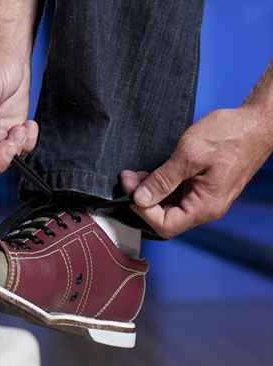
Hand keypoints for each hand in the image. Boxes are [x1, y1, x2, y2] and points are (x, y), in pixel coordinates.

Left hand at [121, 107, 272, 237]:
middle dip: (142, 200)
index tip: (129, 190)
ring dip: (150, 192)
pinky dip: (161, 186)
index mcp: (205, 206)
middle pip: (165, 217)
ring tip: (135, 174)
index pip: (165, 225)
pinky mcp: (204, 186)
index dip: (143, 211)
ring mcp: (205, 197)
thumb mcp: (189, 155)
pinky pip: (178, 194)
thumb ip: (162, 180)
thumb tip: (140, 198)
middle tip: (128, 178)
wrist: (257, 121)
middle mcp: (206, 207)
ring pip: (169, 205)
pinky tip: (150, 173)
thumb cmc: (230, 135)